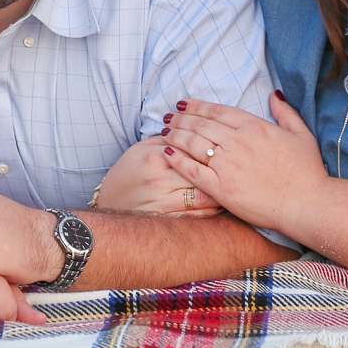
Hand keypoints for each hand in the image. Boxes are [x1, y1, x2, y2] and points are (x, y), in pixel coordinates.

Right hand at [94, 136, 223, 217]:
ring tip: (235, 185)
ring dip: (222, 191)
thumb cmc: (127, 174)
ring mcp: (161, 201)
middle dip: (223, 168)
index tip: (229, 146)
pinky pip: (197, 216)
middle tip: (240, 165)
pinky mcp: (165, 220)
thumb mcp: (140, 150)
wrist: (106, 204)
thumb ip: (166, 139)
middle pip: (201, 171)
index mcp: (154, 156)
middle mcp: (158, 178)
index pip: (192, 147)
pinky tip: (222, 204)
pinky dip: (212, 210)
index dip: (213, 147)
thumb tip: (191, 127)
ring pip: (203, 195)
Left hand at [161, 91, 327, 233]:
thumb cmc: (307, 172)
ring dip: (175, 136)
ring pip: (193, 144)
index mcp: (254, 126)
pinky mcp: (222, 188)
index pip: (217, 111)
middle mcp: (237, 142)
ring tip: (164, 132)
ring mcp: (228, 165)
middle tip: (168, 117)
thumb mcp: (301, 134)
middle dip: (181, 119)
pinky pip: (193, 171)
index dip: (197, 106)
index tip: (183, 104)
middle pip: (200, 125)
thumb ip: (285, 112)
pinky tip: (167, 154)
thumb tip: (274, 94)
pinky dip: (178, 160)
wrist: (306, 203)